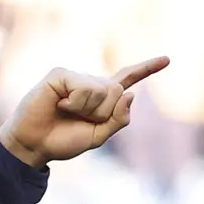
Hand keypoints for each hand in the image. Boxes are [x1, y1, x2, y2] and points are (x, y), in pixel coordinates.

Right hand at [0, 55, 167, 167]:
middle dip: (104, 113)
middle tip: (79, 119)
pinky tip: (59, 104)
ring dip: (88, 109)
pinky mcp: (61, 74)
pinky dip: (75, 103)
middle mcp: (91, 83)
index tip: (168, 59)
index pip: (128, 79)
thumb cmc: (63, 140)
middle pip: (119, 92)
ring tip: (66, 111)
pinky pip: (85, 88)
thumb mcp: (98, 137)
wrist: (35, 144)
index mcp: (102, 98)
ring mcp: (76, 76)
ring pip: (104, 90)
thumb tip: (130, 93)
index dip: (147, 68)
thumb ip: (119, 120)